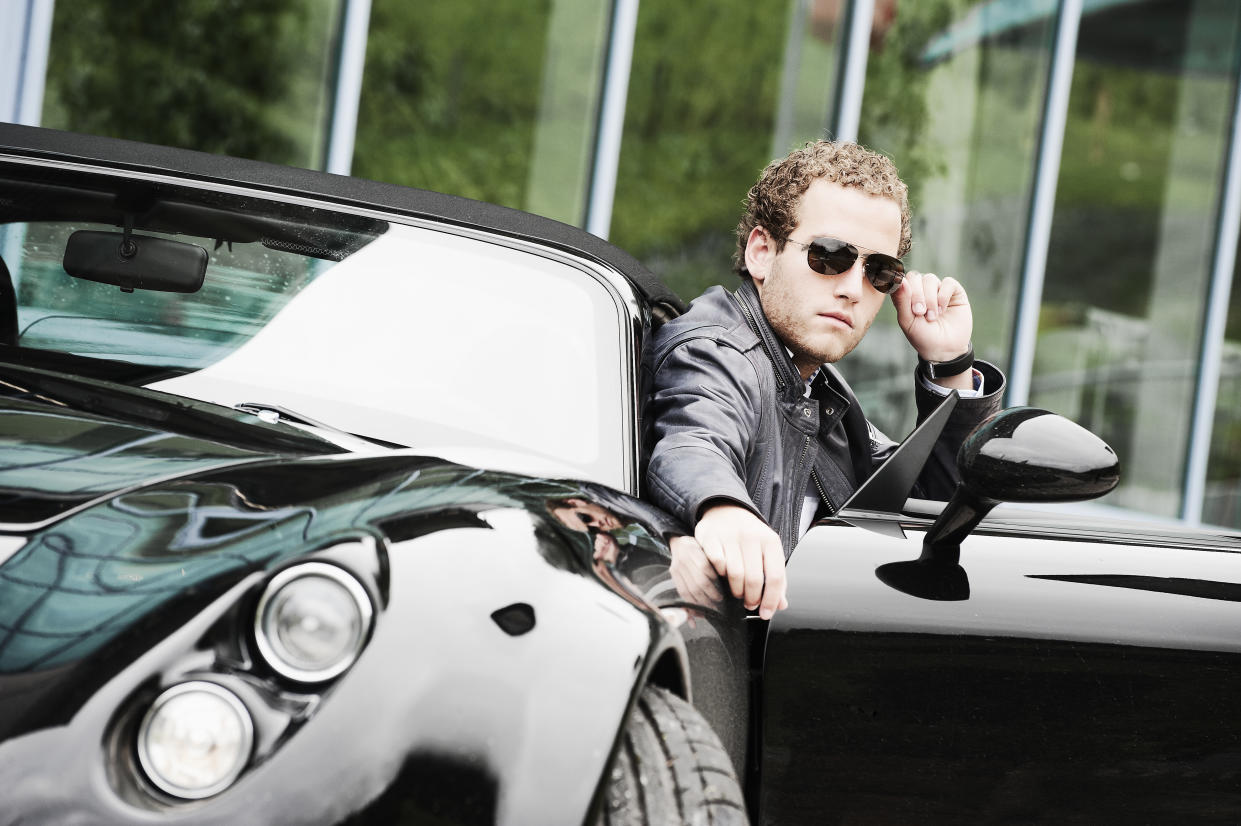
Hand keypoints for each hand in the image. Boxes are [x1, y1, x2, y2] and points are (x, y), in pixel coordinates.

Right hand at [668, 535, 724, 605]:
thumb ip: (714, 560)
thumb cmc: (699, 547)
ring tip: (711, 608)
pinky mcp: (673, 575)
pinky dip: (691, 602)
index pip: (705, 569)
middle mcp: (684, 559)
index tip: (722, 593)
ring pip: (690, 589)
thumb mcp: (707, 547)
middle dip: (710, 594)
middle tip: (719, 602)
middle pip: (698, 581)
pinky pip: (682, 592)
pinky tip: (699, 608)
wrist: (679, 543)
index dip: (714, 582)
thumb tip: (727, 578)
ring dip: (701, 602)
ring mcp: (677, 568)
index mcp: (694, 550)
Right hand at [694, 503, 787, 618]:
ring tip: (737, 594)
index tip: (766, 613)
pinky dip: (719, 575)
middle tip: (749, 604)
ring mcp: (730, 536)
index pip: (776, 577)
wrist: (725, 509)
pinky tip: (722, 577)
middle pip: (754, 579)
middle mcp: (752, 536)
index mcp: (771, 541)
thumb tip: (780, 605)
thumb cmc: (749, 537)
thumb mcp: (767, 552)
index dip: (771, 600)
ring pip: (735, 574)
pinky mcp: (711, 537)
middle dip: (752, 598)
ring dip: (736, 591)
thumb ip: (776, 578)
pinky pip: (716, 564)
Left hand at [892, 270, 972, 367]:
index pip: (901, 280)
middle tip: (920, 313)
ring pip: (930, 279)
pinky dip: (943, 296)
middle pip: (915, 277)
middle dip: (917, 296)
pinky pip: (948, 282)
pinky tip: (942, 310)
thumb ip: (901, 300)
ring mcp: (937, 289)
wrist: (945, 349)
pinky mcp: (954, 291)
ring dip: (930, 299)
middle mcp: (921, 289)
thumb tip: (900, 279)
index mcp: (906, 295)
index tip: (908, 307)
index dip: (903, 290)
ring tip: (932, 317)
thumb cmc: (923, 336)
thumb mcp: (907, 321)